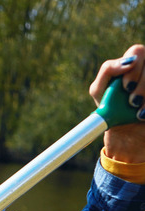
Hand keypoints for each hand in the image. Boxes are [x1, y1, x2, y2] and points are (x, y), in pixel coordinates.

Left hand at [90, 44, 144, 162]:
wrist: (124, 128)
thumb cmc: (109, 105)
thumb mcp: (99, 89)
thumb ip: (107, 71)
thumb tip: (127, 63)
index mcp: (132, 62)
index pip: (137, 51)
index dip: (133, 69)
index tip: (126, 87)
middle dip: (141, 85)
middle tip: (132, 101)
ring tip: (136, 109)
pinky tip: (143, 113)